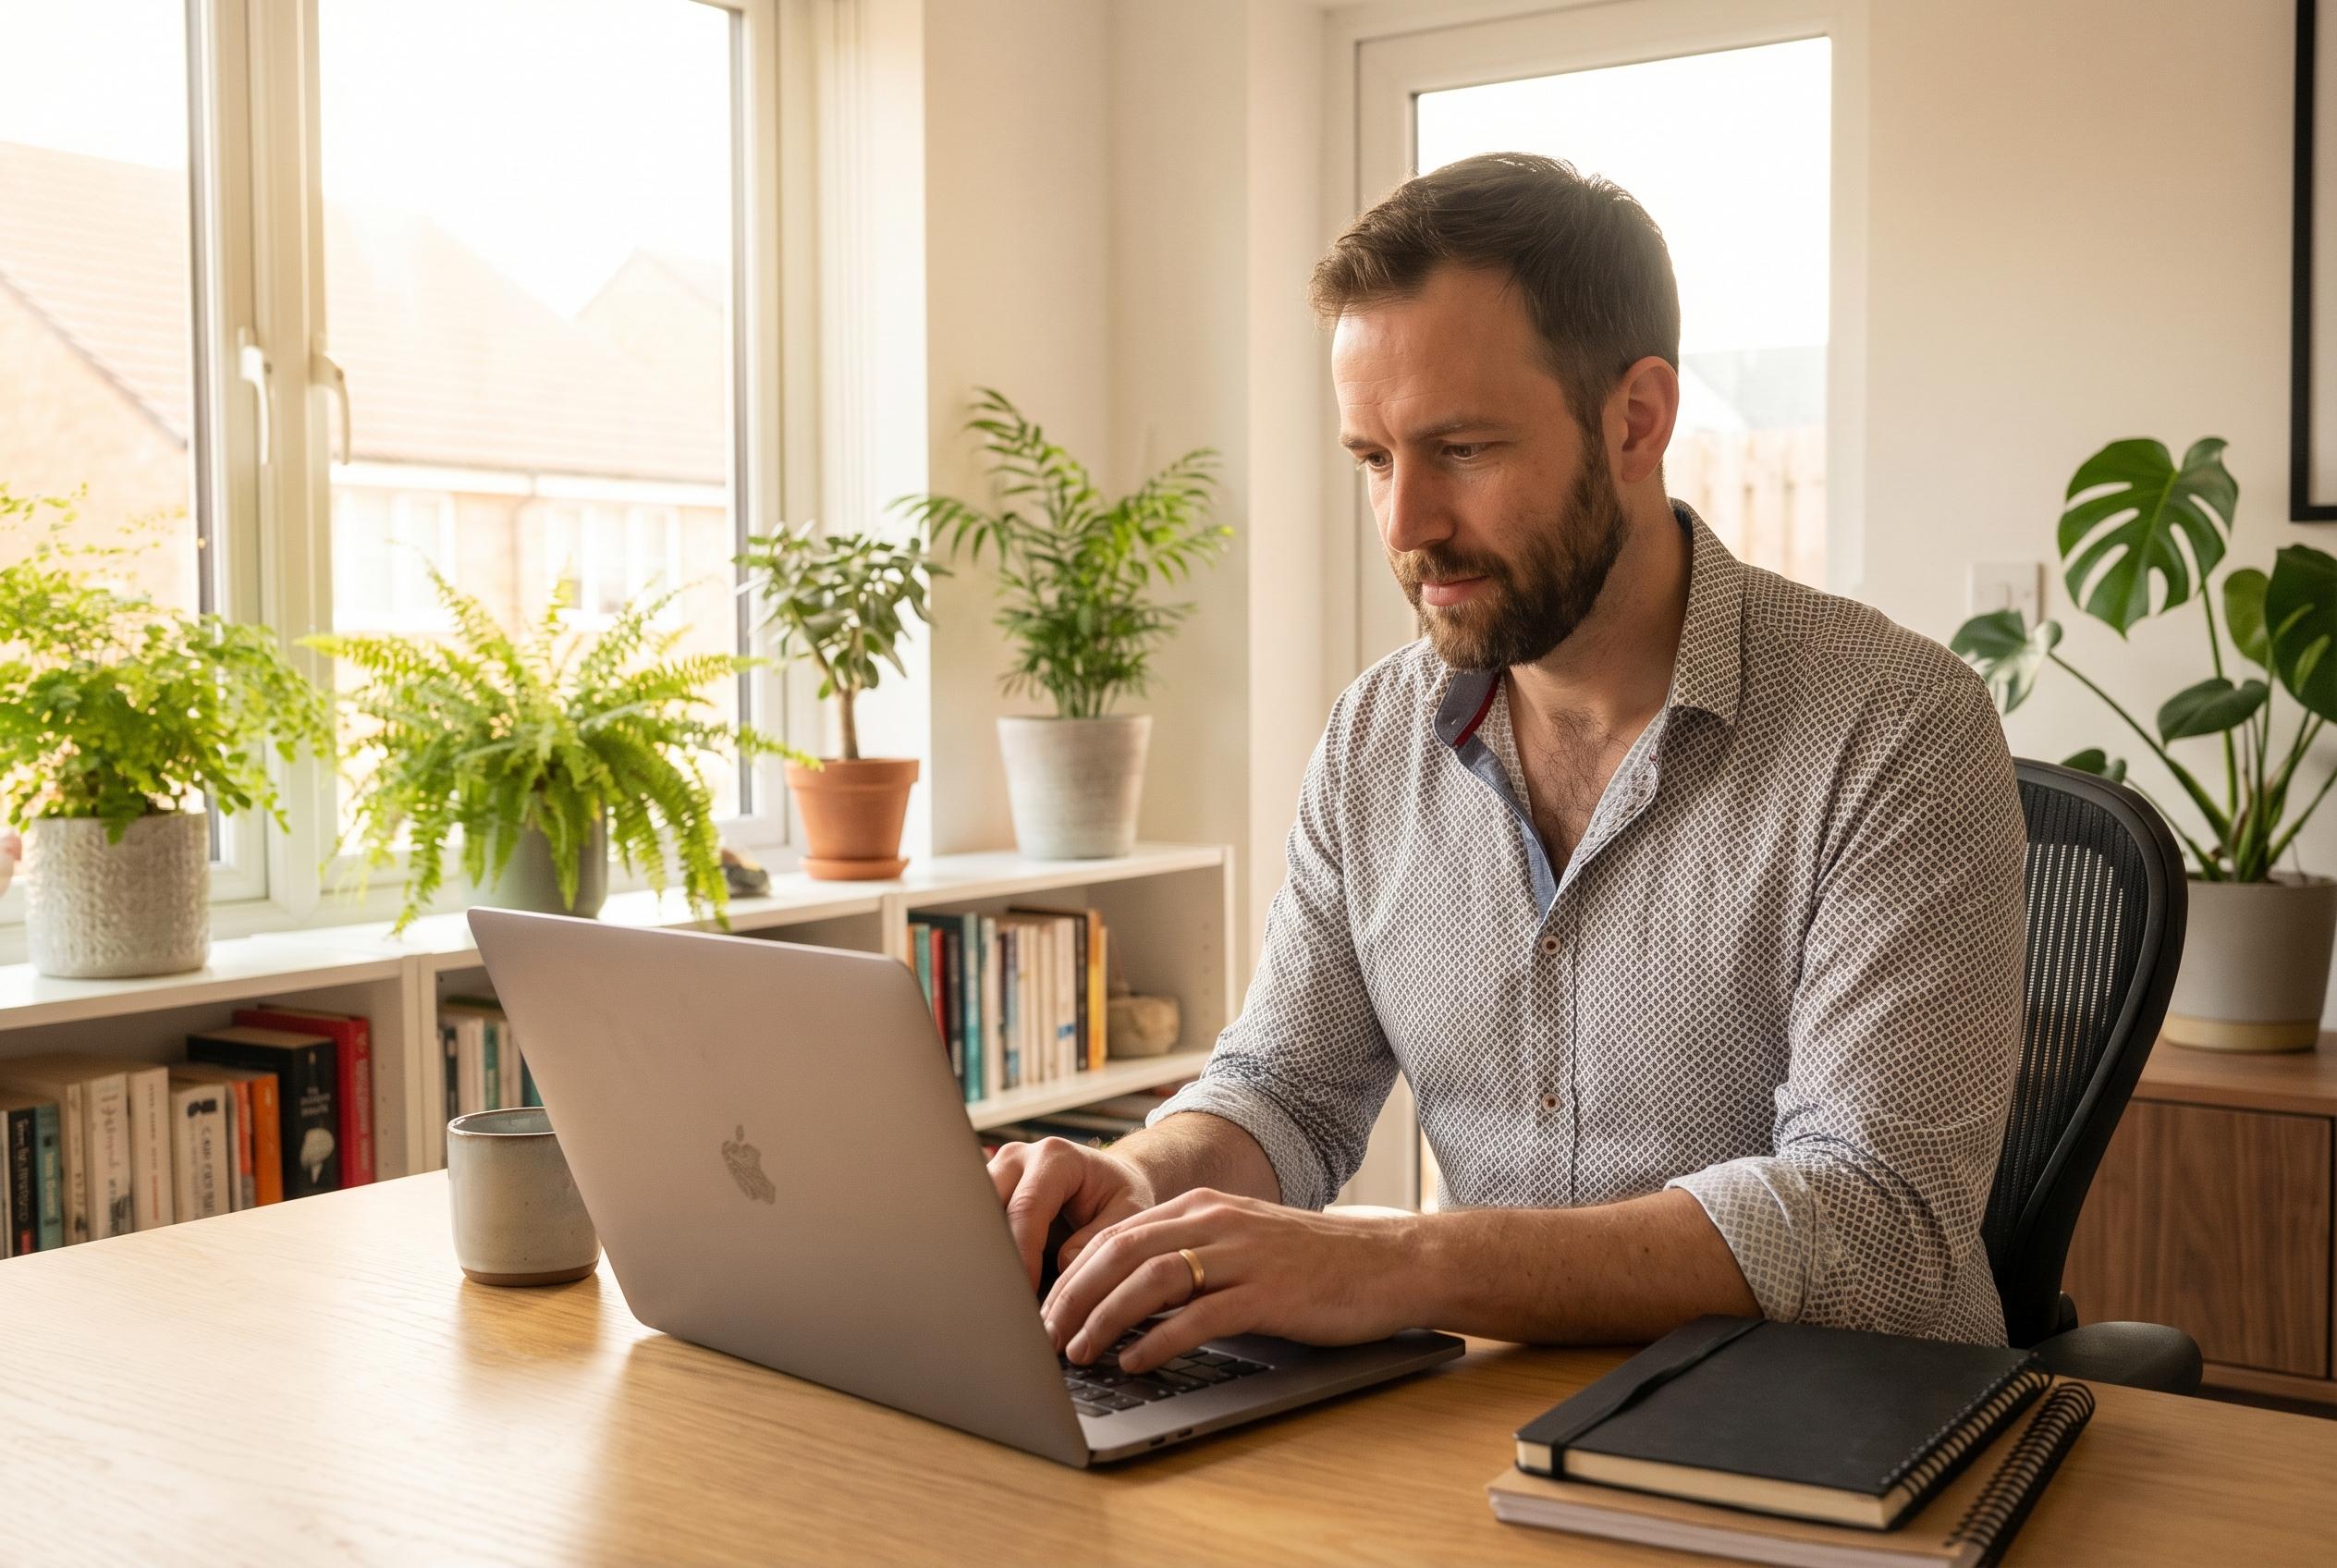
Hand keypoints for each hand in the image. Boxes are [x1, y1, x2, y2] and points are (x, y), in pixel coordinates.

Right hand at [988, 1136, 1157, 1292]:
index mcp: (1055, 1157)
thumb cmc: (1120, 1196)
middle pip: (986, 1207)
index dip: (1022, 1253)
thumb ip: (1099, 1237)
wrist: (1111, 1180)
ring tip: (996, 1291)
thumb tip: (1063, 1263)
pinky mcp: (987, 1191)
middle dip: (992, 1252)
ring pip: (971, 1214)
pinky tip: (993, 1279)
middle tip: (1003, 1295)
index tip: (1026, 1290)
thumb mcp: (1128, 1213)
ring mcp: (998, 1172)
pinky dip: (980, 1250)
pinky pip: (973, 1222)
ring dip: (981, 1251)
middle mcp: (1019, 1157)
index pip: (1026, 1208)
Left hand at [1041, 1189, 1419, 1374]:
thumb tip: (1126, 1298)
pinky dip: (1159, 1340)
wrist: (1390, 1264)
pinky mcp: (1268, 1293)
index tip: (1042, 1308)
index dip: (1071, 1272)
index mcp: (1203, 1207)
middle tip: (1044, 1335)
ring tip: (1078, 1351)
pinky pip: (1199, 1315)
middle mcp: (1216, 1222)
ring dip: (1104, 1318)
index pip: (1116, 1234)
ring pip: (1150, 1279)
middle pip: (1120, 1252)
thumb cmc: (1315, 1263)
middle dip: (1072, 1296)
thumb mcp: (1242, 1243)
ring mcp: (1242, 1255)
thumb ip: (1190, 1257)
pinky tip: (1136, 1362)